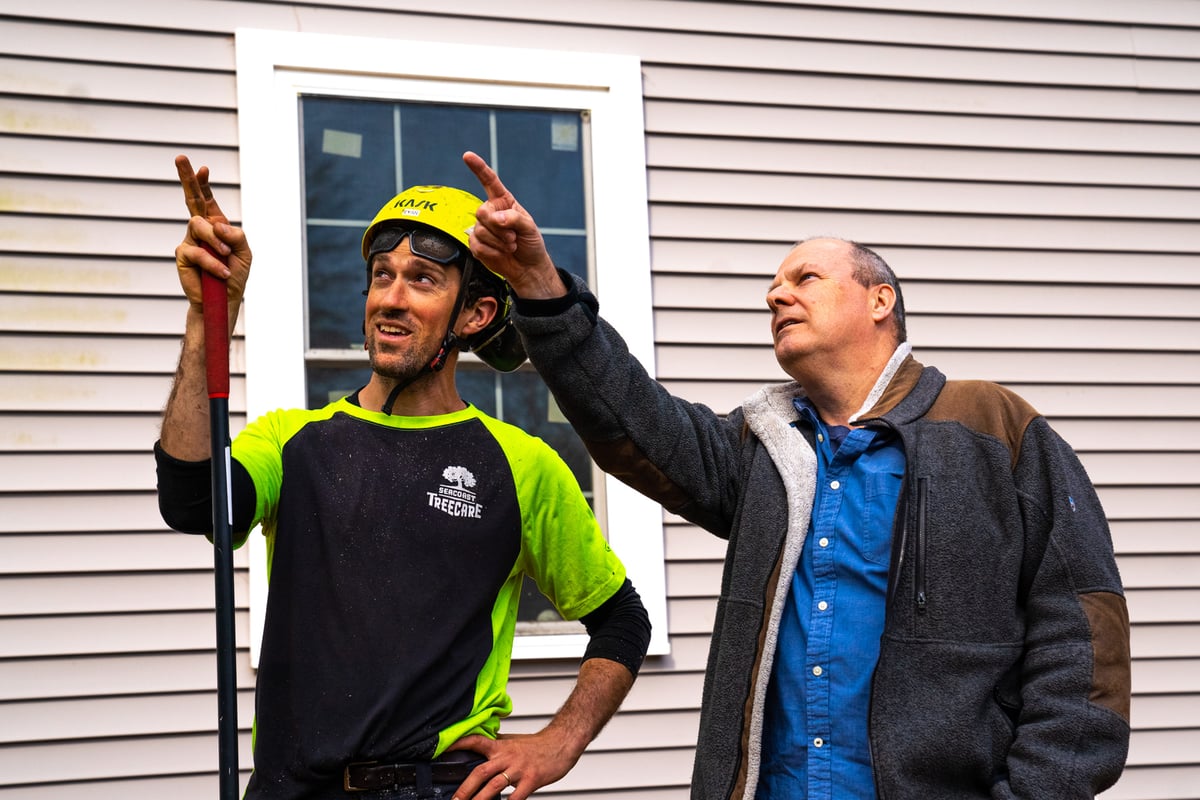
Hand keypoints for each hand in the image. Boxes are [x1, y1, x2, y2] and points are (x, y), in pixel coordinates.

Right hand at [173, 155, 250, 307]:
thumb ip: (237, 236)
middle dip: (187, 178)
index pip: (207, 200)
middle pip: (191, 199)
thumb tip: (219, 225)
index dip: (203, 184)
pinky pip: (197, 250)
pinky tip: (220, 272)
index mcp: (217, 225)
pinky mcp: (183, 255)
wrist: (222, 300)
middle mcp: (201, 230)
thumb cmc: (234, 276)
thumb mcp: (245, 254)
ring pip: (199, 226)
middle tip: (180, 157)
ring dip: (216, 243)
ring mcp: (190, 240)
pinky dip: (212, 261)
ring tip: (227, 258)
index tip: (204, 168)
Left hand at [445, 730, 583, 799]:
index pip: (474, 741)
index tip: (441, 751)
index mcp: (500, 746)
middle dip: (465, 788)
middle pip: (480, 772)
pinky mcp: (531, 780)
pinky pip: (516, 797)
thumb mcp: (512, 741)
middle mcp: (506, 756)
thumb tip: (475, 746)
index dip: (458, 744)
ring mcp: (518, 769)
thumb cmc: (536, 745)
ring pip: (494, 786)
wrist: (561, 742)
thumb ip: (494, 745)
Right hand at [462, 151, 566, 299]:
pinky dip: (492, 252)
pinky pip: (477, 245)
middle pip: (482, 212)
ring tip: (510, 246)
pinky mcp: (476, 244)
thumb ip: (514, 219)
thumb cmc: (531, 244)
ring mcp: (482, 228)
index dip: (479, 168)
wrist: (527, 267)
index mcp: (504, 202)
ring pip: (480, 231)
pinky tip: (501, 253)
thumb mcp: (530, 228)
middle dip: (498, 227)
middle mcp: (491, 212)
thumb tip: (496, 218)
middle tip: (512, 238)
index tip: (468, 156)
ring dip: (499, 242)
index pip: (490, 181)